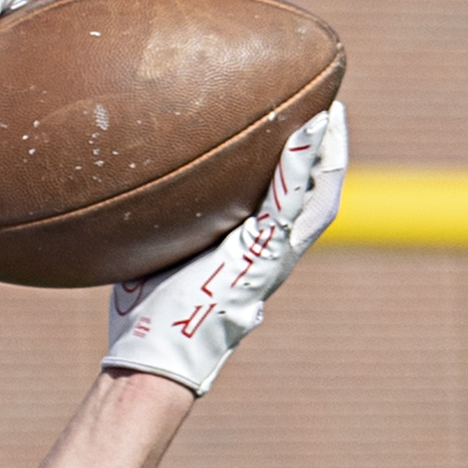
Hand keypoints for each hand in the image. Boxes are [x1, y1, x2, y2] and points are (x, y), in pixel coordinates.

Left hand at [105, 104, 345, 394]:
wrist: (153, 357)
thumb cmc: (148, 318)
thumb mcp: (160, 260)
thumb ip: (163, 234)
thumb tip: (137, 210)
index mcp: (252, 254)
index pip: (287, 203)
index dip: (299, 170)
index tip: (299, 131)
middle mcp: (272, 253)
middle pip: (315, 194)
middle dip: (326, 153)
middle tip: (328, 110)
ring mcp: (273, 255)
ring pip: (317, 195)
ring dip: (327, 152)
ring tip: (330, 111)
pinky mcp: (264, 255)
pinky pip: (290, 202)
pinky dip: (301, 165)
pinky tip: (307, 131)